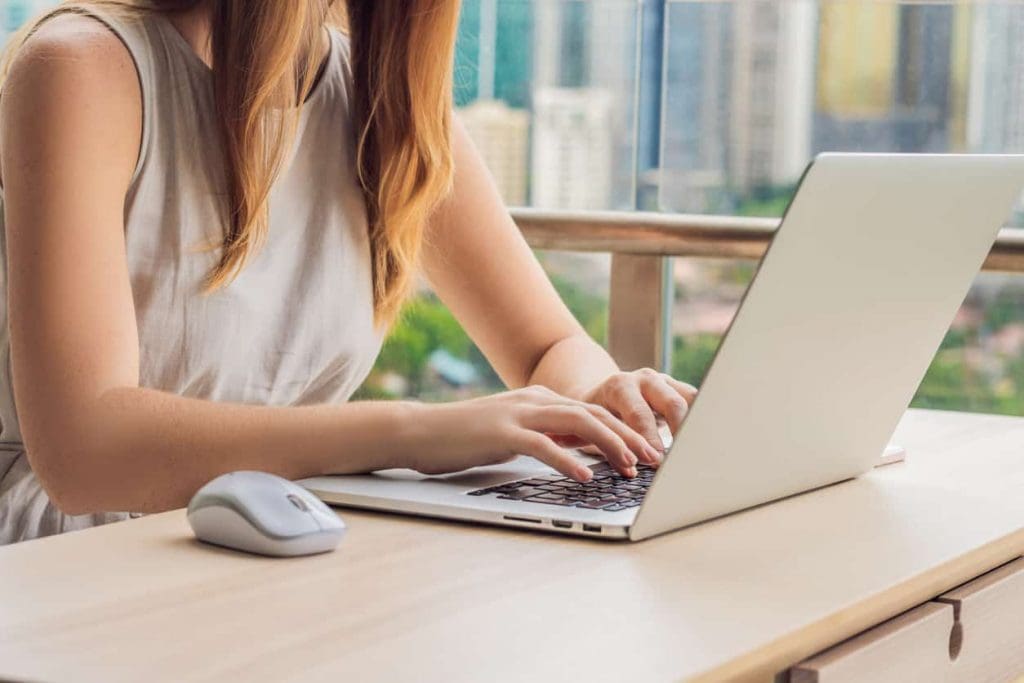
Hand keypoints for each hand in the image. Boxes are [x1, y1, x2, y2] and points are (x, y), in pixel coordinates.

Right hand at [406, 385, 661, 481]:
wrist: (421, 431)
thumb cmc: (466, 437)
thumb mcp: (515, 433)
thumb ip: (547, 436)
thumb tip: (582, 450)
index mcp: (540, 399)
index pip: (594, 410)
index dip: (625, 429)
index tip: (648, 449)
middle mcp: (535, 400)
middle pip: (594, 414)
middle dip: (629, 435)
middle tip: (653, 459)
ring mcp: (518, 414)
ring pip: (577, 424)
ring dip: (609, 445)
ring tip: (630, 466)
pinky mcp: (502, 433)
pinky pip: (543, 446)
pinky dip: (568, 460)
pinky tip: (586, 476)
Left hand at [582, 368, 697, 459]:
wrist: (600, 394)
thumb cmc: (598, 418)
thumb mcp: (598, 428)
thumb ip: (614, 446)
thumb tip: (631, 472)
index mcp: (620, 387)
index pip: (639, 413)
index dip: (649, 439)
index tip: (656, 461)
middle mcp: (645, 380)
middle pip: (672, 403)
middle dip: (680, 432)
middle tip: (682, 457)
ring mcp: (664, 382)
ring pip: (691, 399)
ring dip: (696, 425)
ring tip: (698, 450)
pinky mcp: (678, 389)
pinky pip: (697, 402)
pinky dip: (700, 421)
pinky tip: (702, 440)